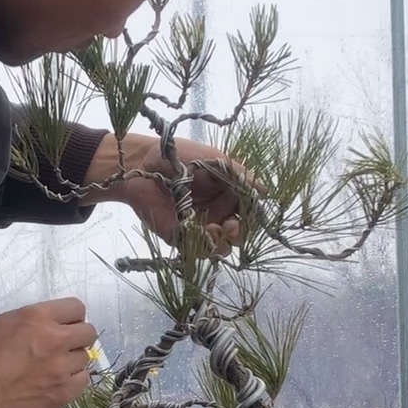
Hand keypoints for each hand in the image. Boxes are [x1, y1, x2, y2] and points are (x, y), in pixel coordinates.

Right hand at [0, 297, 97, 407]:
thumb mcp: (3, 323)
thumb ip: (33, 322)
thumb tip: (51, 327)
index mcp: (38, 318)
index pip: (76, 308)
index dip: (71, 317)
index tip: (65, 325)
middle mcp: (55, 340)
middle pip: (88, 333)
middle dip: (77, 337)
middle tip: (62, 347)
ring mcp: (61, 369)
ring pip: (85, 358)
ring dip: (72, 361)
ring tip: (54, 368)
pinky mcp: (62, 394)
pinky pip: (82, 381)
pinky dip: (73, 380)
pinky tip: (58, 383)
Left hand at [86, 132, 246, 249]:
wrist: (142, 165)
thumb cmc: (180, 156)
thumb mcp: (215, 160)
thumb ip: (240, 175)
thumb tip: (265, 190)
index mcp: (228, 193)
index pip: (250, 213)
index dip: (253, 217)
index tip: (249, 214)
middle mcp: (217, 212)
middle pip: (240, 234)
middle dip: (240, 234)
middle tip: (230, 227)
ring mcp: (200, 227)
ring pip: (222, 247)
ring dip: (223, 242)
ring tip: (214, 229)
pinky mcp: (182, 238)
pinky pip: (199, 251)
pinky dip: (204, 246)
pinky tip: (201, 233)